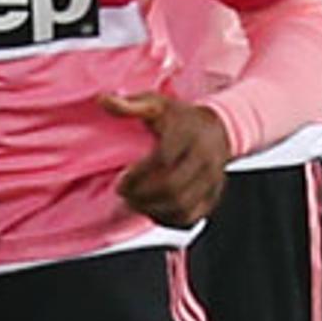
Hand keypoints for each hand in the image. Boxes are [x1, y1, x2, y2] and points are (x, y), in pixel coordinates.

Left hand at [100, 91, 231, 226]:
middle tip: (124, 194)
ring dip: (155, 210)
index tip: (120, 180)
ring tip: (134, 204)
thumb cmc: (180, 116)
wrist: (218, 128)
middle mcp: (205, 159)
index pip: (164, 159)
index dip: (139, 174)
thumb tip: (103, 100)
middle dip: (144, 195)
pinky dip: (170, 220)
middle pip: (174, 187)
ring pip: (184, 206)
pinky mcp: (213, 196)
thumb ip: (129, 104)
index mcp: (188, 135)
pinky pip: (193, 216)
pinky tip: (152, 212)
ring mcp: (212, 180)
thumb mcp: (155, 103)